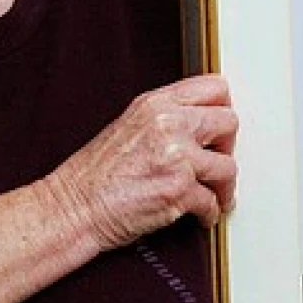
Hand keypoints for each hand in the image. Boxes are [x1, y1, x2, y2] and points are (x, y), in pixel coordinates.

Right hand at [43, 74, 238, 251]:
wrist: (73, 207)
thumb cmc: (95, 175)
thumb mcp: (129, 126)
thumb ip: (165, 117)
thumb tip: (201, 122)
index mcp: (155, 104)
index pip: (214, 87)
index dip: (224, 108)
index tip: (221, 127)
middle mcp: (168, 124)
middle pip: (229, 122)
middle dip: (228, 146)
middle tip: (218, 161)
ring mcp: (176, 157)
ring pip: (228, 167)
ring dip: (224, 187)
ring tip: (215, 194)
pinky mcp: (178, 190)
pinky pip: (213, 202)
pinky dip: (210, 213)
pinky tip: (201, 215)